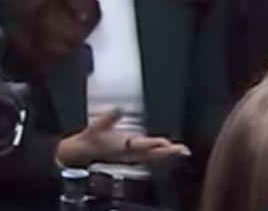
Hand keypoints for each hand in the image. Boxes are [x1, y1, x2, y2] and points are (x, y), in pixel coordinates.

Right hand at [56, 110, 190, 167]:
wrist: (84, 153)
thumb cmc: (91, 139)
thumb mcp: (96, 126)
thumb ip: (108, 118)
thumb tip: (118, 109)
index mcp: (121, 146)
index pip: (140, 145)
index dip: (153, 144)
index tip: (165, 143)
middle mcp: (129, 154)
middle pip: (152, 155)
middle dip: (168, 153)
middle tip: (183, 150)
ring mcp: (132, 157)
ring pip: (153, 158)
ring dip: (168, 155)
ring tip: (182, 151)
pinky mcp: (133, 156)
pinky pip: (151, 158)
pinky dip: (162, 155)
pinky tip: (170, 152)